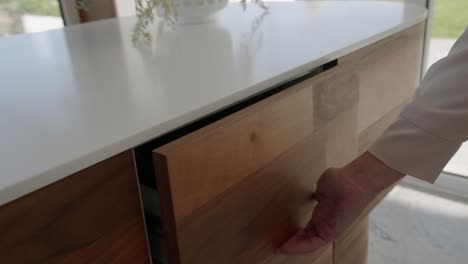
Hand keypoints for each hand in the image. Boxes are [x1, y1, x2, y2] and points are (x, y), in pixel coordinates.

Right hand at [276, 152, 403, 254]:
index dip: (296, 235)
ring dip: (293, 247)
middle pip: (307, 238)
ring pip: (308, 244)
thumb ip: (319, 194)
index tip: (283, 235)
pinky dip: (298, 247)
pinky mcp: (330, 233)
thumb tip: (316, 193)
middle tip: (278, 245)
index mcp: (324, 215)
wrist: (353, 182)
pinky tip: (286, 247)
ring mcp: (329, 229)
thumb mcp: (324, 188)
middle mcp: (326, 224)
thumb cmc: (341, 181)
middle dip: (292, 243)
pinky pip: (312, 244)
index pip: (308, 230)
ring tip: (279, 249)